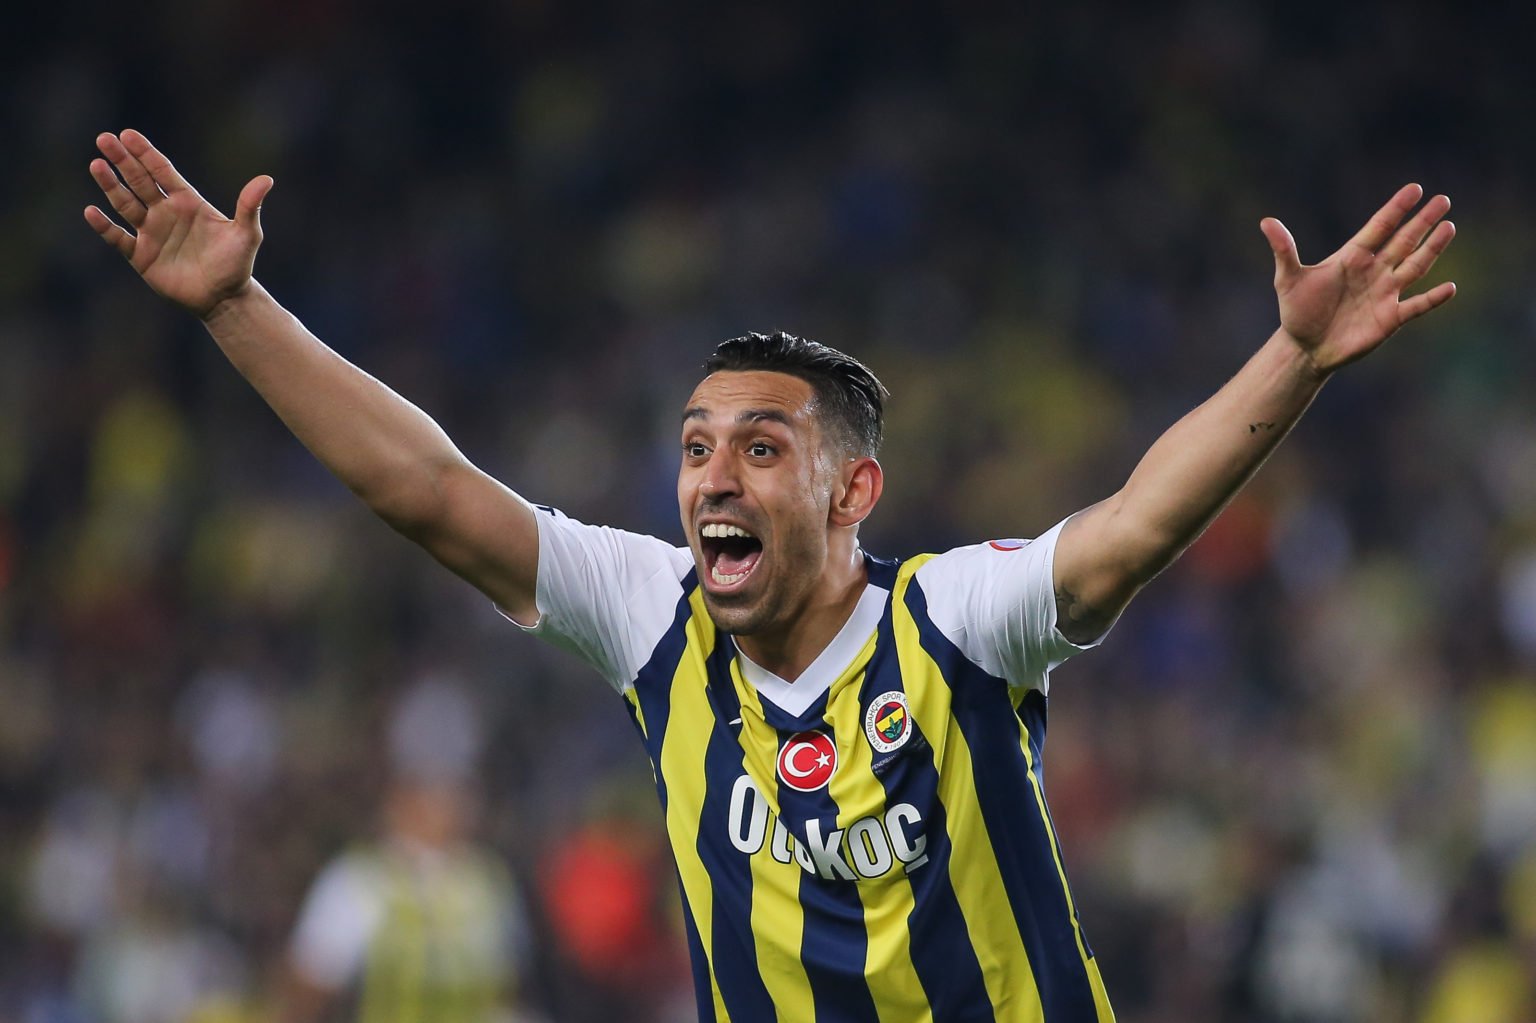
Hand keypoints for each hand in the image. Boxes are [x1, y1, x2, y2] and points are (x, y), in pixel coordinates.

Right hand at [85, 130, 273, 318]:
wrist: (224, 298)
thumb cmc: (237, 264)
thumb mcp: (246, 234)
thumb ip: (249, 206)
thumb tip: (267, 178)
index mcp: (188, 202)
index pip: (163, 171)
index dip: (146, 153)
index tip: (128, 135)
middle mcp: (166, 213)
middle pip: (140, 181)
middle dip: (123, 160)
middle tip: (104, 139)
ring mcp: (151, 233)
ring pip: (126, 204)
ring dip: (111, 185)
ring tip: (97, 165)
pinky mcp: (141, 256)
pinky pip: (118, 238)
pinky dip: (104, 226)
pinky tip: (91, 211)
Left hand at [1261, 184, 1455, 375]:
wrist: (1304, 347)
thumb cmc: (1297, 311)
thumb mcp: (1288, 279)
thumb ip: (1284, 250)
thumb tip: (1266, 221)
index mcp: (1352, 257)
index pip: (1379, 227)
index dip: (1397, 209)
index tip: (1415, 189)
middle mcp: (1373, 271)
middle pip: (1403, 241)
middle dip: (1423, 222)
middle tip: (1443, 199)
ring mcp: (1385, 293)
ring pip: (1415, 266)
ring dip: (1432, 249)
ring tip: (1449, 227)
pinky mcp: (1390, 318)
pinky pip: (1417, 306)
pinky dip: (1433, 298)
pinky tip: (1451, 288)